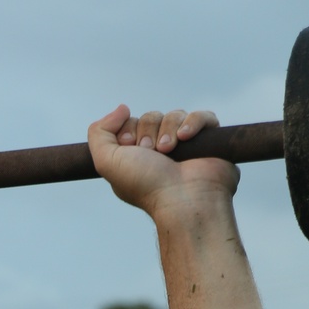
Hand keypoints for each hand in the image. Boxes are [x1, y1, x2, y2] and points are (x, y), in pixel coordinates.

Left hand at [88, 106, 236, 221]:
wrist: (182, 199)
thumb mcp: (106, 162)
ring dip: (168, 130)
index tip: (129, 147)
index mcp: (137, 156)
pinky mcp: (210, 141)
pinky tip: (185, 138)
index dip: (128, 130)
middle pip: (151, 117)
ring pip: (175, 114)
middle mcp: (160, 150)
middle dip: (148, 131)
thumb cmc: (146, 185)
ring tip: (168, 151)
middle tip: (151, 153)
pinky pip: (203, 116)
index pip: (131, 122)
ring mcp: (186, 146)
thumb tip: (122, 108)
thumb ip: (98, 133)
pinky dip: (193, 123)